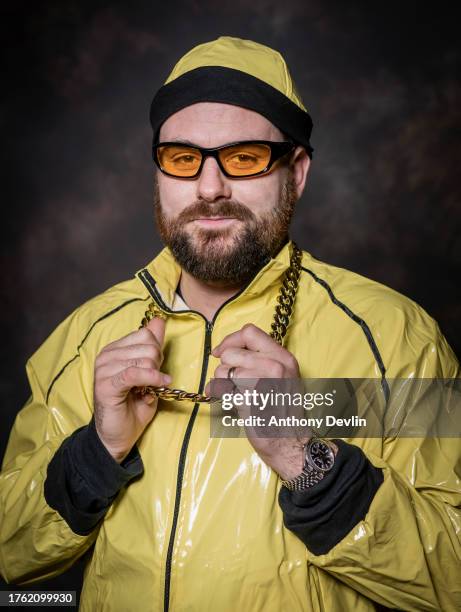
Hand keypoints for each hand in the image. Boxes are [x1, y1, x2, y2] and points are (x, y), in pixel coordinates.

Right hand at [93, 317, 170, 462]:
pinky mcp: (106, 385)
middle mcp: (106, 355)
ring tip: (150, 388)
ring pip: (143, 359)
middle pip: (148, 345)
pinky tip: (158, 387)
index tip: (156, 368)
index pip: (145, 334)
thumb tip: (160, 320)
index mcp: (114, 349)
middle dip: (157, 363)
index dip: (157, 351)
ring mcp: (103, 369)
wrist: (118, 436)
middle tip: (153, 381)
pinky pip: (135, 373)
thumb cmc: (133, 405)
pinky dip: (151, 379)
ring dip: (154, 375)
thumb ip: (153, 347)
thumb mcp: (148, 372)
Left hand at [205, 323, 307, 479]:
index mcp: (283, 357)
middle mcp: (275, 366)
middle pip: (231, 353)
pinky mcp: (250, 400)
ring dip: (221, 383)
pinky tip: (226, 401)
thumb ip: (261, 359)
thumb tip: (227, 349)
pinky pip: (222, 389)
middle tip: (231, 382)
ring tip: (232, 393)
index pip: (249, 332)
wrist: (290, 441)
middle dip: (224, 368)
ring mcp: (263, 383)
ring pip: (224, 371)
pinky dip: (218, 395)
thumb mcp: (282, 376)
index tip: (222, 353)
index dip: (230, 341)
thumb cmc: (282, 410)